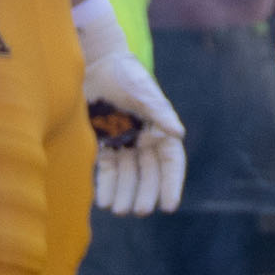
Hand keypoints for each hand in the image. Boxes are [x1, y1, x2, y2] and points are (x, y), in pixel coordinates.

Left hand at [73, 0, 189, 214]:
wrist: (96, 63)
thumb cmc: (124, 73)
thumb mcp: (141, 89)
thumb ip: (158, 110)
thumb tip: (178, 132)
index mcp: (160, 129)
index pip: (171, 162)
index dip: (172, 184)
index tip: (169, 205)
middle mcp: (143, 140)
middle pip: (148, 174)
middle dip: (145, 193)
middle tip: (139, 211)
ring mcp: (123, 143)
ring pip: (128, 176)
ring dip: (125, 194)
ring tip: (119, 211)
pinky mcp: (104, 143)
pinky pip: (108, 170)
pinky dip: (107, 186)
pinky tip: (103, 201)